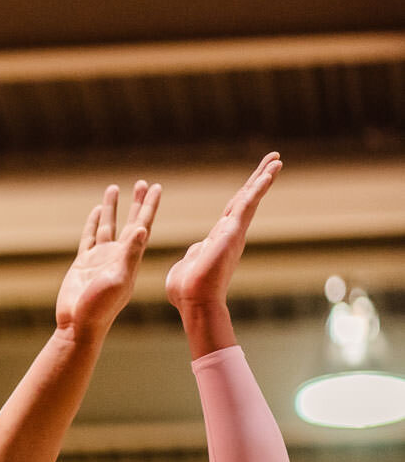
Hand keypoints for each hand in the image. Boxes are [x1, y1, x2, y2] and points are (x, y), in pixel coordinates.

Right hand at [54, 180, 160, 341]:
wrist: (79, 325)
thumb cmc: (100, 307)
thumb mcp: (119, 279)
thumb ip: (130, 254)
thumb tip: (143, 229)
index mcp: (130, 258)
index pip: (143, 225)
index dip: (149, 206)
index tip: (156, 187)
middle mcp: (118, 256)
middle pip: (130, 222)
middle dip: (136, 202)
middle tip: (142, 182)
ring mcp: (100, 259)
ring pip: (108, 226)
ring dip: (113, 208)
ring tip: (114, 188)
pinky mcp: (83, 263)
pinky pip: (89, 237)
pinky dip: (93, 223)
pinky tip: (96, 212)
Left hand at [165, 152, 280, 319]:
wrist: (192, 301)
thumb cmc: (186, 290)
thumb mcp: (188, 264)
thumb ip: (195, 254)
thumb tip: (197, 250)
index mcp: (219, 238)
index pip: (233, 209)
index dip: (244, 193)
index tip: (255, 178)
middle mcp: (230, 233)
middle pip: (246, 199)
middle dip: (260, 178)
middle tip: (274, 160)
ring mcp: (233, 233)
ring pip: (250, 199)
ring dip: (263, 178)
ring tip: (276, 160)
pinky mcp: (232, 233)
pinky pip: (247, 205)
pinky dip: (258, 188)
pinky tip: (268, 173)